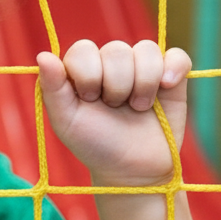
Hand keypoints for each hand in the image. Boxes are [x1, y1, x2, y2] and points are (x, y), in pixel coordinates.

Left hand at [36, 40, 189, 186]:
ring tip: (138, 108)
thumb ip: (52, 88)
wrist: (133, 170)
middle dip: (115, 84)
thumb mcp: (66, 121)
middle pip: (116, 49)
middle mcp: (111, 63)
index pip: (84, 49)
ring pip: (146, 51)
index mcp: (82, 69)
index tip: (89, 99)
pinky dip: (173, 68)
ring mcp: (142, 67)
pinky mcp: (171, 76)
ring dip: (142, 83)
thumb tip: (42, 55)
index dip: (88, 74)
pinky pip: (177, 56)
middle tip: (114, 108)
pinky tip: (165, 87)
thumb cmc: (94, 144)